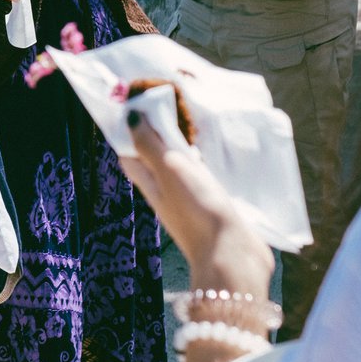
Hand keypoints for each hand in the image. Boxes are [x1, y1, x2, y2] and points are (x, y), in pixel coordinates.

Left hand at [116, 112, 272, 296]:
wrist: (232, 257)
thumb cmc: (197, 211)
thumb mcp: (168, 171)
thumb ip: (149, 146)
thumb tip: (128, 117)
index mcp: (150, 185)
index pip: (130, 154)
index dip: (128, 131)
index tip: (135, 104)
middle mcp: (166, 193)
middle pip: (153, 159)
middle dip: (156, 134)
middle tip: (167, 106)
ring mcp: (190, 201)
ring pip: (179, 169)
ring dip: (180, 148)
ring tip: (189, 122)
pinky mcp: (213, 207)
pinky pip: (202, 179)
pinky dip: (202, 163)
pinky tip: (213, 154)